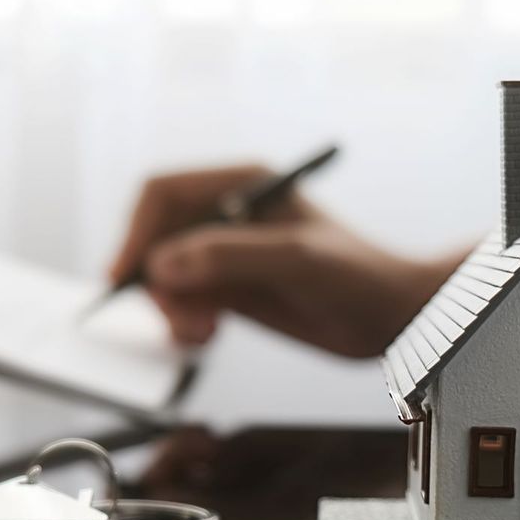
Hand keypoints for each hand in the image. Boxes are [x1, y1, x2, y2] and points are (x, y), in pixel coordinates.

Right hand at [108, 164, 458, 356]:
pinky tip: (207, 336)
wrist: (393, 318)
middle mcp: (226, 212)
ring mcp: (226, 252)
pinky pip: (182, 300)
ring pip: (164, 275)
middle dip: (157, 281)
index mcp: (242, 183)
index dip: (137, 231)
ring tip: (202, 335)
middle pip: (156, 237)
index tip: (127, 276)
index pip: (163, 194)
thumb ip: (229, 257)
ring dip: (171, 308)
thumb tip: (163, 265)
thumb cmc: (359, 276)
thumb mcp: (295, 260)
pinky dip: (183, 320)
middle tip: (181, 321)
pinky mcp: (230, 288)